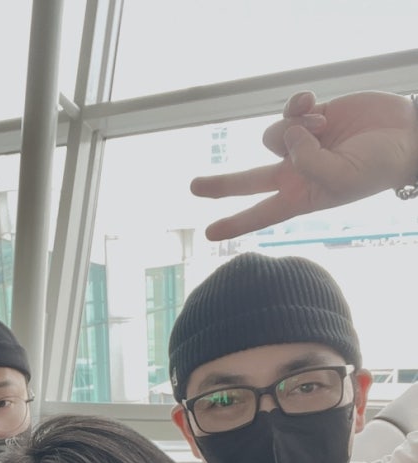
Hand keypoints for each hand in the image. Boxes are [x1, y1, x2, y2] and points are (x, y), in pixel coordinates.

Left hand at [191, 90, 417, 240]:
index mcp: (301, 197)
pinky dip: (297, 105)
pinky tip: (314, 103)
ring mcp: (301, 145)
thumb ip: (308, 162)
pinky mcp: (310, 117)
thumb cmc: (377, 165)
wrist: (405, 135)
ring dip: (294, 127)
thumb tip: (285, 136)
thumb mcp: (342, 176)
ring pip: (271, 135)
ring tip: (323, 127)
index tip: (209, 233)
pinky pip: (288, 109)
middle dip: (221, 184)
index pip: (261, 213)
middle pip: (248, 180)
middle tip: (192, 187)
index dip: (235, 223)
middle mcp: (295, 173)